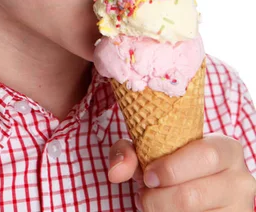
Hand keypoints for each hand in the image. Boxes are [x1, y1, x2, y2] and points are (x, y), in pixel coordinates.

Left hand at [109, 135, 255, 210]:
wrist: (195, 185)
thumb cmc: (173, 163)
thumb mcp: (154, 150)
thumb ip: (130, 152)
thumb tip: (115, 172)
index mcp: (226, 149)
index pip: (206, 155)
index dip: (172, 168)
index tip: (148, 175)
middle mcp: (240, 179)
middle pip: (195, 194)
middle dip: (160, 198)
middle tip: (144, 195)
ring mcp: (240, 208)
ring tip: (150, 204)